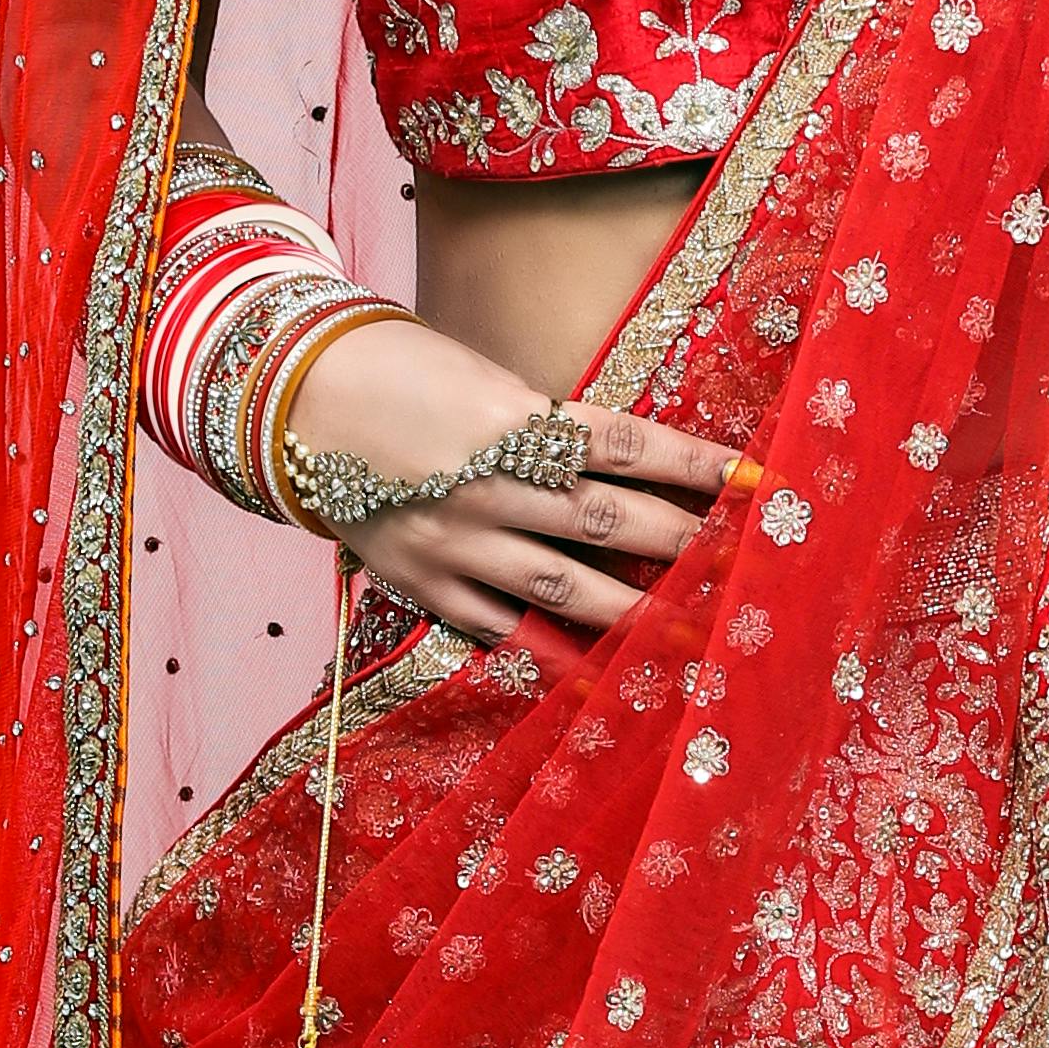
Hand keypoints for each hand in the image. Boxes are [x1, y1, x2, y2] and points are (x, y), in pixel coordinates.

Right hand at [288, 316, 747, 650]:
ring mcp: (455, 543)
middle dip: (686, 545)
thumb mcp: (485, 381)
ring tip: (695, 631)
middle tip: (748, 564)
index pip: (628, 445)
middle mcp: (488, 485)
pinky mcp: (425, 585)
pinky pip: (503, 627)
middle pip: (608, 520)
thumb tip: (631, 470)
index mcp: (510, 420)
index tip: (757, 481)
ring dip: (637, 612)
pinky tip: (607, 673)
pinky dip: (557, 651)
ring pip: (565, 586)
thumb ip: (550, 429)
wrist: (292, 401)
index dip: (697, 466)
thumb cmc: (401, 373)